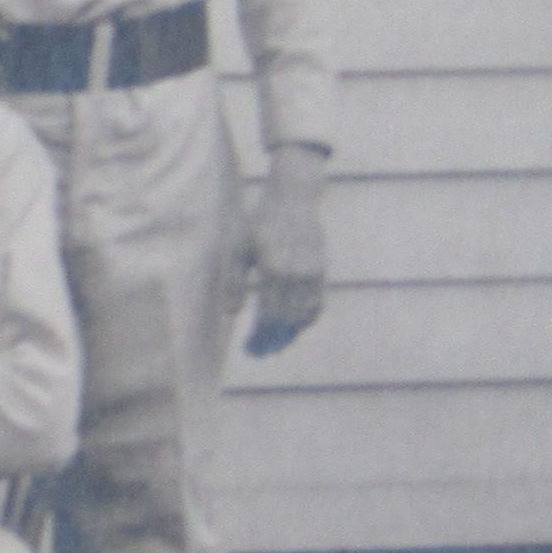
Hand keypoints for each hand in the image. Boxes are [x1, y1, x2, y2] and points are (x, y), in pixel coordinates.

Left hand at [243, 148, 328, 356]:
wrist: (294, 199)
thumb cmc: (258, 223)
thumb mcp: (238, 248)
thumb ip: (234, 281)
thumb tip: (230, 313)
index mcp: (272, 271)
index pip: (268, 317)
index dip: (260, 338)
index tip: (249, 350)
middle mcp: (296, 275)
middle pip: (287, 322)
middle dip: (273, 341)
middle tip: (259, 353)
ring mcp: (312, 274)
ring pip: (304, 317)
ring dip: (290, 335)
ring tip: (274, 344)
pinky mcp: (322, 271)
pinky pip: (317, 304)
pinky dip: (306, 320)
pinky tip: (293, 326)